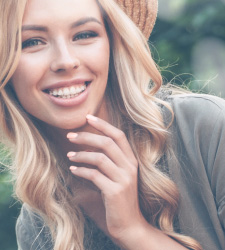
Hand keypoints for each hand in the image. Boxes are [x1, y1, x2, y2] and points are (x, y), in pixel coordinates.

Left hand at [67, 114, 144, 243]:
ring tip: (69, 155)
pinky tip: (73, 170)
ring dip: (81, 155)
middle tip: (70, 136)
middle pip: (107, 143)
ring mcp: (124, 179)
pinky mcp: (115, 191)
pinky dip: (81, 170)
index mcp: (131, 161)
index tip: (88, 117)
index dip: (103, 125)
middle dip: (87, 136)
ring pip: (100, 158)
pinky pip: (94, 175)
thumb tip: (88, 146)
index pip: (119, 135)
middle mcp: (130, 167)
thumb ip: (110, 161)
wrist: (129, 224)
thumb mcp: (119, 176)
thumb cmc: (120, 198)